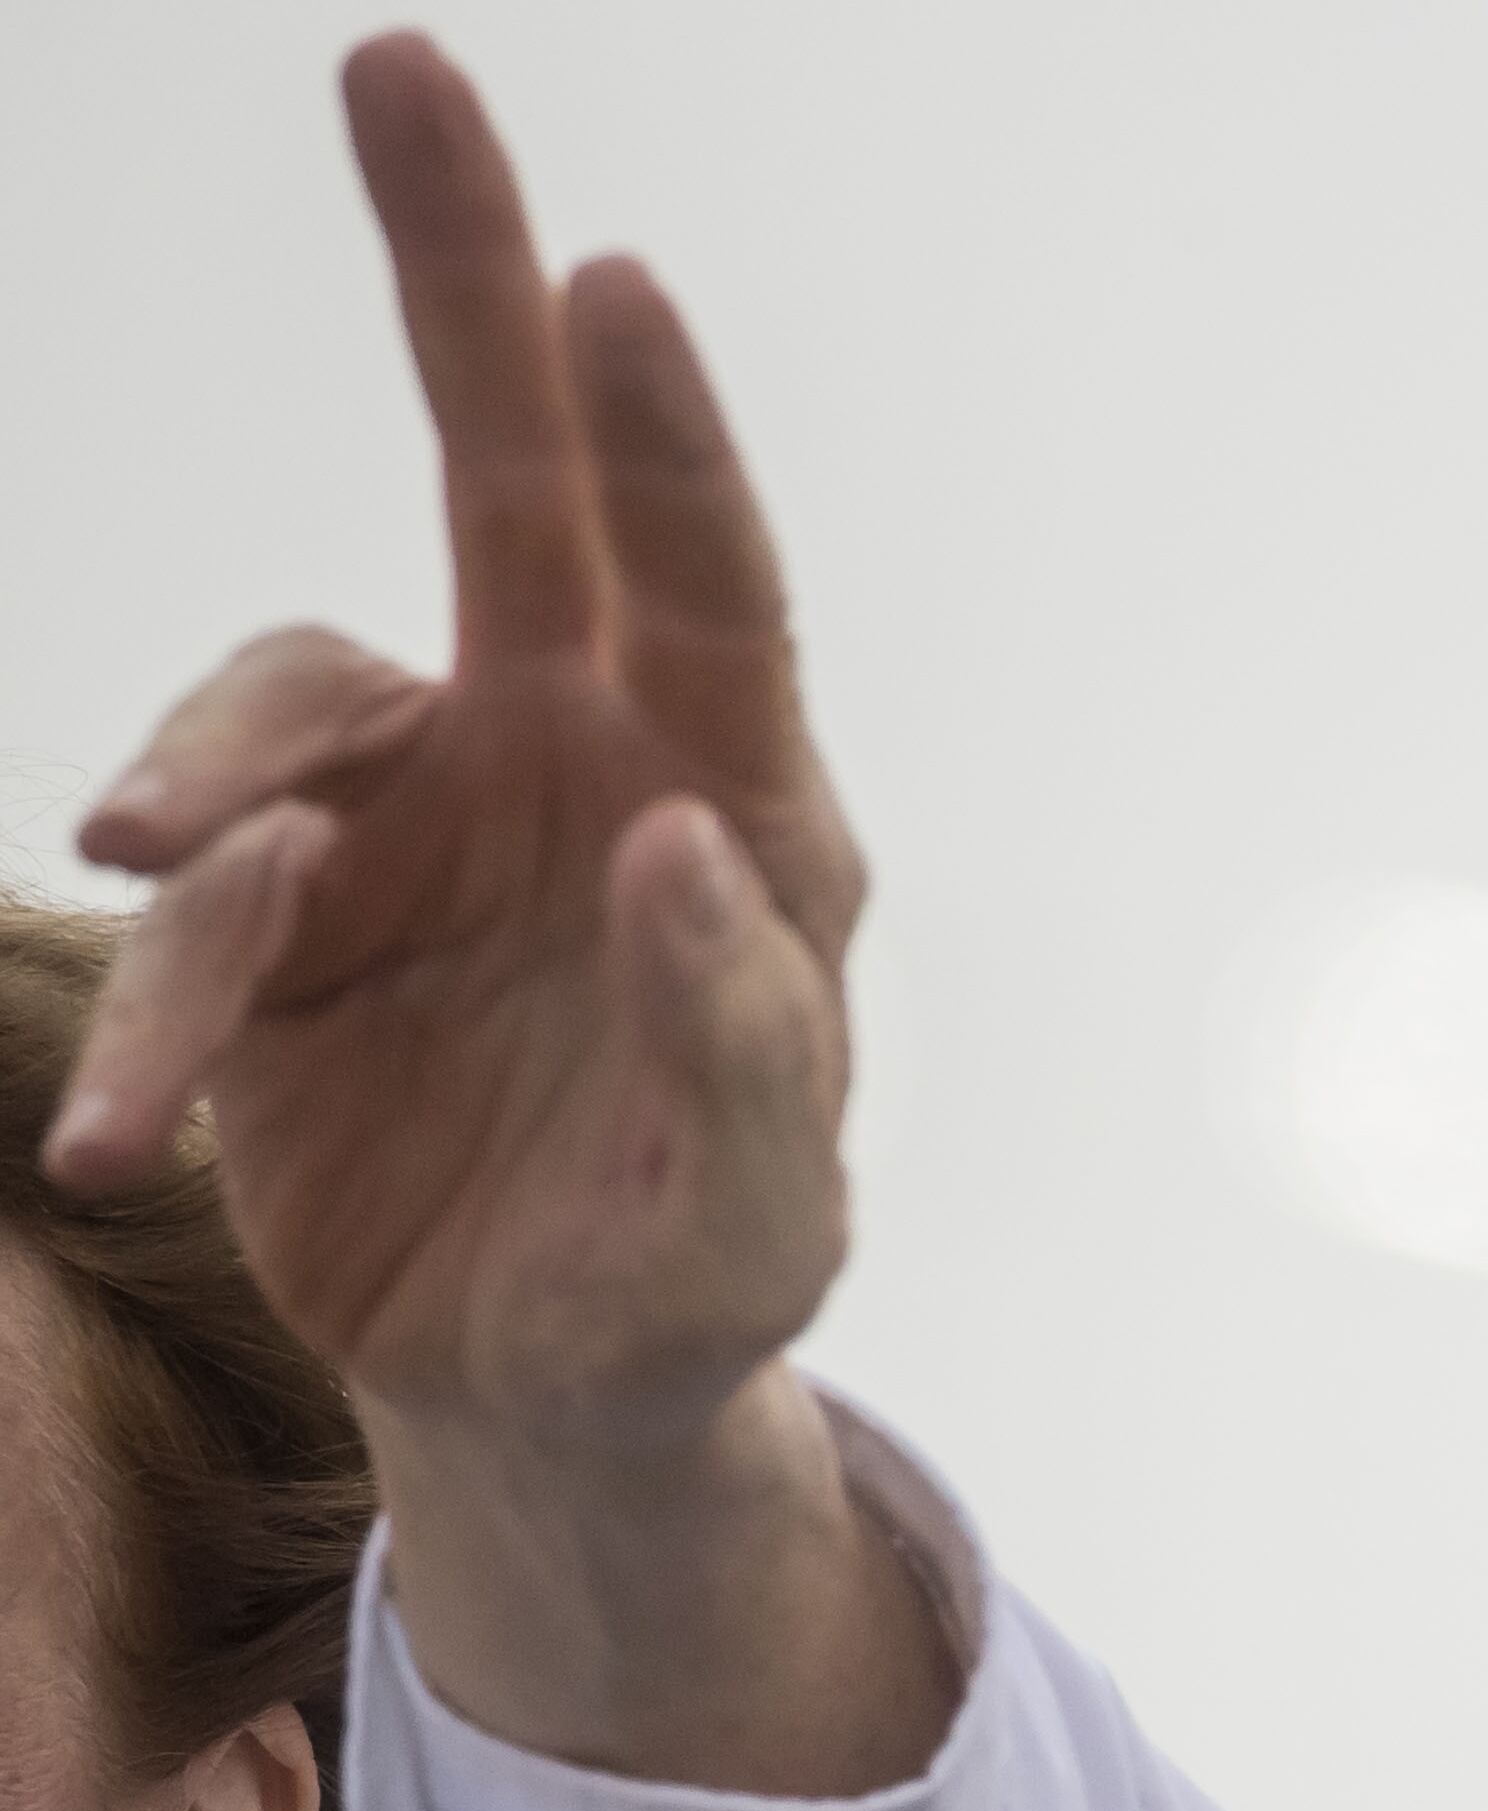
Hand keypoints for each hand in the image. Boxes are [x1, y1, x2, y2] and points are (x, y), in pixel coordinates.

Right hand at [53, 30, 855, 1455]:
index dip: (657, 435)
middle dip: (456, 272)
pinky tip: (123, 1148)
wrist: (550, 1399)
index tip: (608, 279)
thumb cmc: (698, 1287)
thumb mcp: (761, 1215)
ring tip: (157, 960)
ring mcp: (417, 823)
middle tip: (400, 65)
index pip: (707, 588)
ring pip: (267, 727)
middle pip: (506, 478)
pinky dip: (144, 1017)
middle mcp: (580, 767)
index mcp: (741, 817)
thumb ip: (744, 1040)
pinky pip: (182, 920)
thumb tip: (682, 847)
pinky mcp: (284, 914)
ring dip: (200, 812)